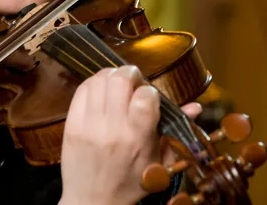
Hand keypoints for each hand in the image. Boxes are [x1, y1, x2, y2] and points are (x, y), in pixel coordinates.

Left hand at [59, 65, 201, 204]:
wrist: (92, 201)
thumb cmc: (129, 182)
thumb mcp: (158, 162)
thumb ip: (175, 132)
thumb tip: (195, 106)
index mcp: (137, 139)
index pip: (145, 96)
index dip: (149, 90)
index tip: (148, 96)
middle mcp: (113, 129)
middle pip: (120, 80)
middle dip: (129, 74)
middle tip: (132, 81)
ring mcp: (89, 125)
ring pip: (99, 80)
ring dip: (111, 75)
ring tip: (116, 83)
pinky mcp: (72, 124)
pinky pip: (82, 89)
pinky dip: (93, 83)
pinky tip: (100, 90)